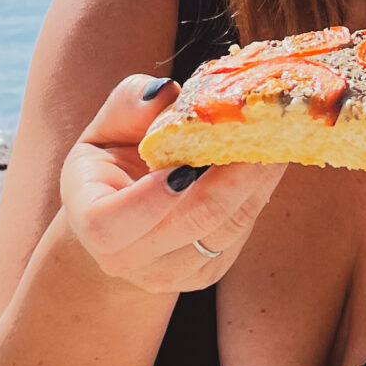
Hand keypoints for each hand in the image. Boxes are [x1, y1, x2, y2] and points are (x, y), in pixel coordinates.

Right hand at [58, 74, 284, 293]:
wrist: (123, 220)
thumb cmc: (112, 164)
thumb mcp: (106, 128)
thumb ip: (128, 105)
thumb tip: (165, 92)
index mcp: (90, 223)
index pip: (110, 226)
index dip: (150, 200)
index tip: (185, 164)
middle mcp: (127, 260)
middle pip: (189, 224)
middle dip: (231, 176)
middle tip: (259, 130)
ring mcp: (171, 273)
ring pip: (225, 229)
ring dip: (255, 181)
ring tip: (275, 136)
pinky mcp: (208, 272)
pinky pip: (240, 233)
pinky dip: (259, 193)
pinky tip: (269, 158)